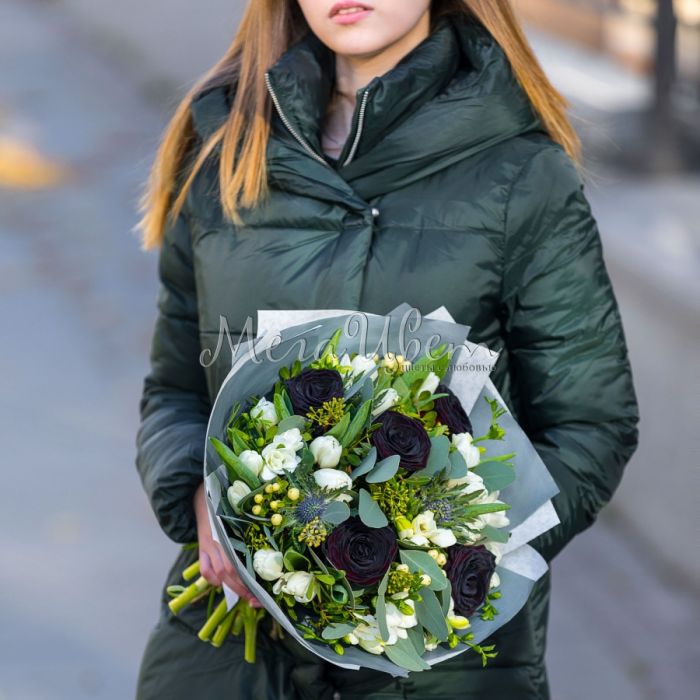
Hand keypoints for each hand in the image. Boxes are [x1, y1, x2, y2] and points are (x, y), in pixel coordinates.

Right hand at [193, 482, 260, 607]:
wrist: (203, 494)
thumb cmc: (229, 506)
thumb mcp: (241, 515)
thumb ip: (252, 529)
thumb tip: (274, 545)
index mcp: (231, 532)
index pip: (239, 562)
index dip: (249, 580)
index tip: (262, 592)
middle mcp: (218, 540)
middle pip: (230, 571)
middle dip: (243, 589)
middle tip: (257, 600)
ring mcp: (208, 545)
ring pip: (218, 573)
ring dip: (232, 587)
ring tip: (246, 597)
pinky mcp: (201, 547)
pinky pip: (204, 569)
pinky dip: (211, 579)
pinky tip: (220, 584)